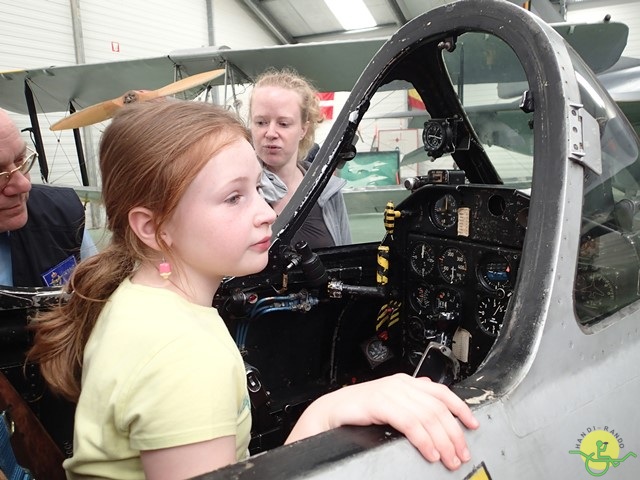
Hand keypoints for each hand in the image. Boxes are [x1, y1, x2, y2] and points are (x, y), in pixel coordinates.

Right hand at [287, 373, 478, 470]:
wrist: (330, 412)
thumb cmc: (358, 411)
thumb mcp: (390, 403)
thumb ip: (410, 403)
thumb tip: (432, 407)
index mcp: (406, 382)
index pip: (441, 392)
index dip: (460, 409)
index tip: (473, 425)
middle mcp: (401, 384)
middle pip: (437, 408)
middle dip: (453, 434)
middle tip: (460, 453)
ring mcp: (390, 392)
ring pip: (427, 416)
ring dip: (441, 441)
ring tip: (447, 458)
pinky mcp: (380, 403)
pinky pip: (409, 422)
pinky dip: (423, 439)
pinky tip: (429, 451)